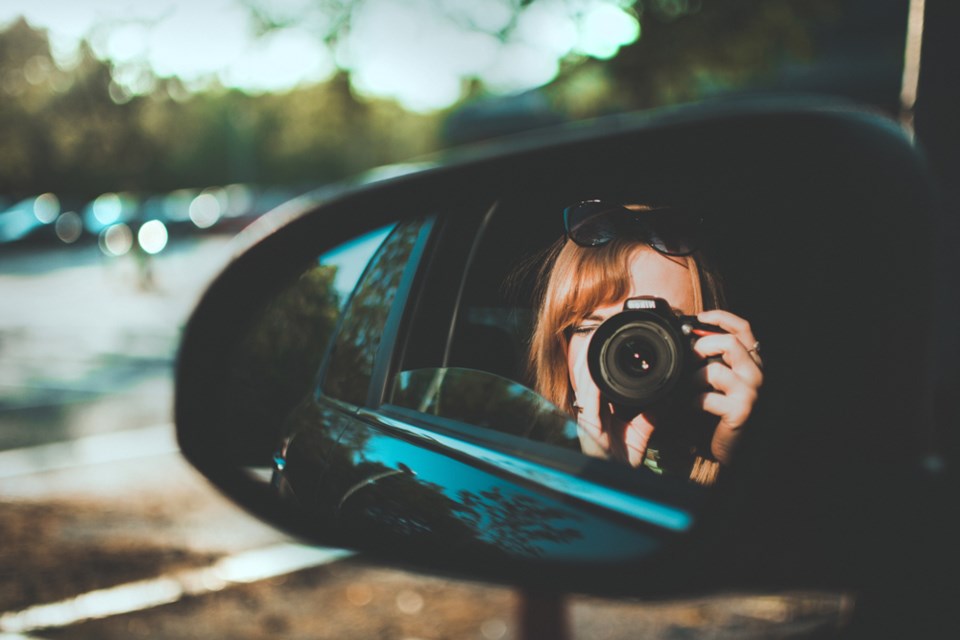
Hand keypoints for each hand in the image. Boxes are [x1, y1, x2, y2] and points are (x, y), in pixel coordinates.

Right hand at [569, 337, 654, 466]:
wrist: (616, 482)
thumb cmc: (621, 460)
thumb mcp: (639, 432)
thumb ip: (649, 415)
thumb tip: (664, 398)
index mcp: (596, 409)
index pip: (593, 377)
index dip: (595, 357)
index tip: (604, 340)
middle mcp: (587, 409)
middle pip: (582, 372)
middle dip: (588, 350)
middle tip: (597, 329)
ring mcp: (584, 415)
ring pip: (581, 379)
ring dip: (586, 358)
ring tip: (593, 338)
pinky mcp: (586, 424)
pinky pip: (587, 397)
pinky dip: (589, 379)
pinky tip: (593, 365)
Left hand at [692, 309, 763, 463]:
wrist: (732, 447)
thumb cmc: (720, 411)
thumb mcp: (716, 380)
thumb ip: (710, 359)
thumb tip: (686, 338)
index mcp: (751, 361)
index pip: (743, 328)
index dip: (722, 317)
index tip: (700, 316)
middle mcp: (756, 373)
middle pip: (730, 343)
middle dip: (702, 347)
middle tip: (690, 360)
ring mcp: (751, 391)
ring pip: (716, 370)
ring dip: (694, 379)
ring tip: (690, 389)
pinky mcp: (741, 410)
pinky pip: (707, 397)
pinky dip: (693, 401)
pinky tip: (693, 407)